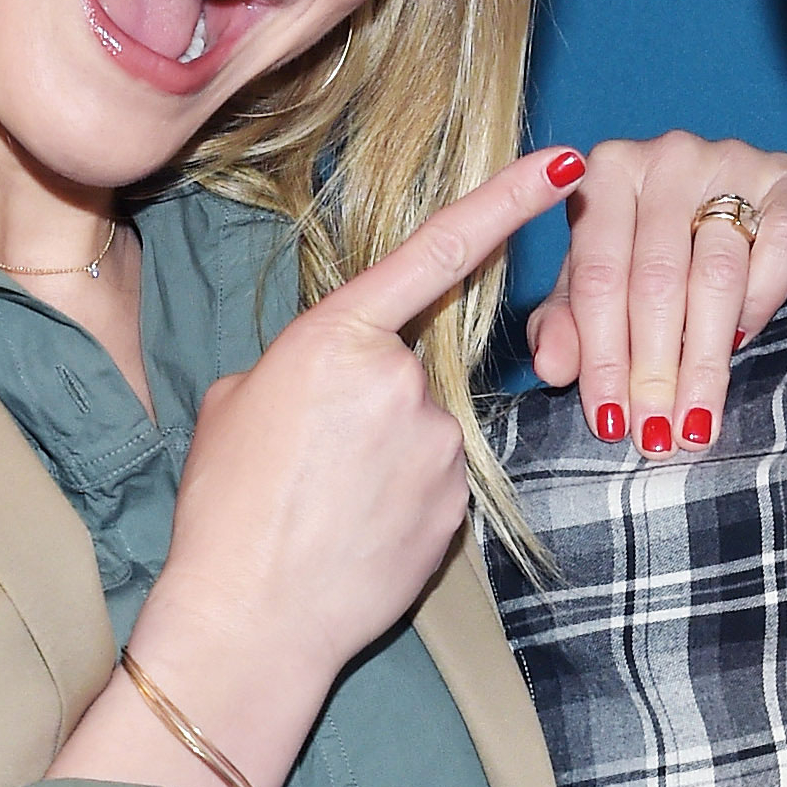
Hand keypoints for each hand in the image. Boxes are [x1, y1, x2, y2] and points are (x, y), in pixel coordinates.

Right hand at [51, 148, 584, 786]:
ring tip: (325, 503)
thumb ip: (305, 362)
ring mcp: (441, 445)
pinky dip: (402, 495)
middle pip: (408, 365)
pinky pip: (435, 477)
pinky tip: (356, 530)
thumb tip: (340, 371)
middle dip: (368, 400)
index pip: (439, 251)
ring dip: (384, 452)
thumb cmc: (226, 508)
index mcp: (338, 338)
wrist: (251, 620)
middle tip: (308, 459)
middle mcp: (404, 381)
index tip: (561, 165)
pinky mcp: (459, 502)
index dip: (507, 201)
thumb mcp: (240, 404)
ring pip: (423, 426)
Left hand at [523, 133, 786, 452]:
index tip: (609, 422)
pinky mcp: (786, 175)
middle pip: (655, 280)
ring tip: (694, 420)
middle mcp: (665, 157)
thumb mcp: (597, 282)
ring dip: (704, 359)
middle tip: (656, 435)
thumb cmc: (647, 245)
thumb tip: (552, 367)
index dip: (602, 356)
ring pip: (715, 274)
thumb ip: (567, 322)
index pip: (598, 277)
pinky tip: (741, 348)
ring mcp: (729, 159)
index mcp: (606, 173)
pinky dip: (759, 306)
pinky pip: (775, 250)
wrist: (733, 193)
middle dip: (654, 369)